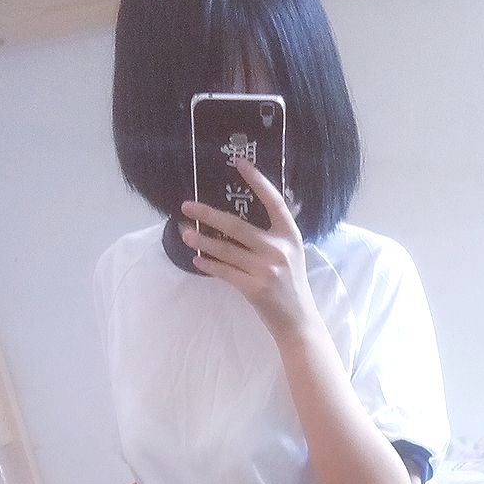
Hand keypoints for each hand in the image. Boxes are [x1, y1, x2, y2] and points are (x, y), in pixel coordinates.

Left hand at [178, 157, 317, 340]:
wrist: (298, 320)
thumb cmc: (291, 285)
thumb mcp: (291, 254)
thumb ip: (274, 234)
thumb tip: (246, 215)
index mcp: (290, 235)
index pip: (272, 200)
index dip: (256, 180)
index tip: (238, 162)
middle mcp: (278, 249)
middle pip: (236, 225)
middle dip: (207, 214)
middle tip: (186, 206)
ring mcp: (266, 269)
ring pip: (225, 249)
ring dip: (201, 241)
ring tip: (185, 233)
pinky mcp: (254, 288)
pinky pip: (224, 272)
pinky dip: (208, 265)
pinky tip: (196, 259)